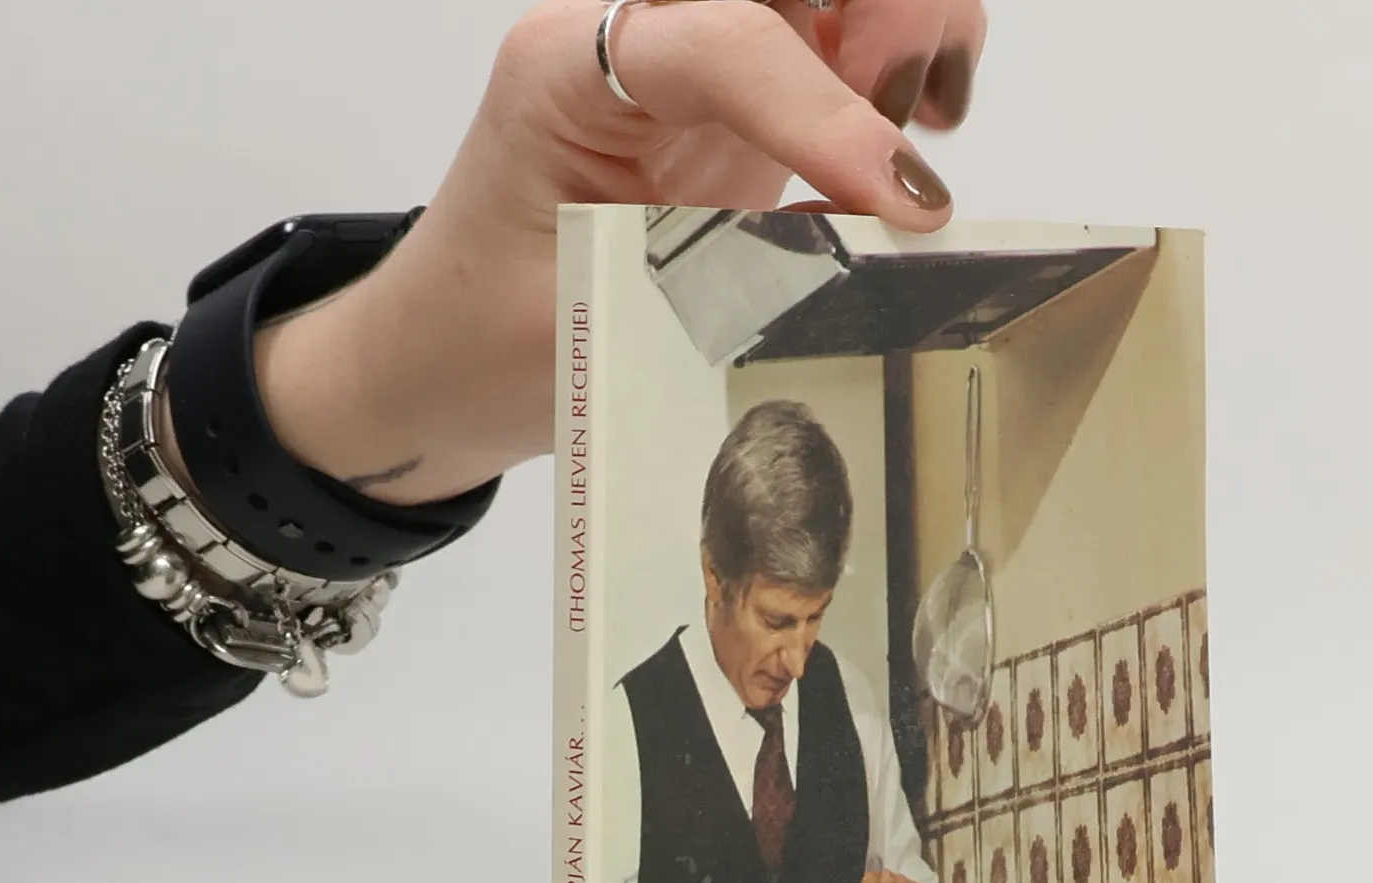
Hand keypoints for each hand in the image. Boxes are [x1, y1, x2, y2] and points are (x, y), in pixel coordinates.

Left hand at [245, 0, 987, 506]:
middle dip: (881, 11)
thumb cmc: (489, 339)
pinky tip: (925, 118)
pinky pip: (836, 42)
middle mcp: (633, 40)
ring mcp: (690, 65)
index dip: (824, 113)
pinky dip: (903, 58)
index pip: (722, 43)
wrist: (448, 358)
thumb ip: (726, 288)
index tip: (900, 198)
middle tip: (911, 113)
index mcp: (567, 74)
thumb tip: (876, 264)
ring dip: (903, 25)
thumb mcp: (596, 328)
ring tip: (925, 116)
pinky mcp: (735, 107)